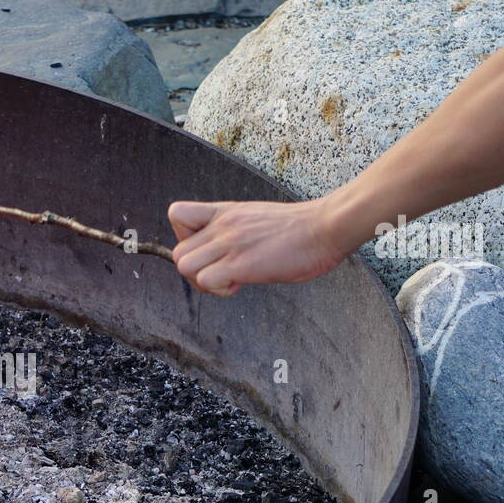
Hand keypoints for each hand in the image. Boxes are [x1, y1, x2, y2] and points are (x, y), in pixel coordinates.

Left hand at [167, 198, 350, 297]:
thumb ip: (234, 231)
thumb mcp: (256, 218)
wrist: (326, 227)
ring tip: (230, 280)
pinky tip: (240, 284)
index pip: (177, 214)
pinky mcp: (240, 263)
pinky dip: (219, 290)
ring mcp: (230, 243)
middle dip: (195, 271)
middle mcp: (222, 226)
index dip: (184, 238)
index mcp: (225, 212)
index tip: (207, 250)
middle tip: (220, 275)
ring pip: (184, 266)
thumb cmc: (300, 228)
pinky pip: (206, 280)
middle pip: (178, 253)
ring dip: (203, 282)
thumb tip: (226, 253)